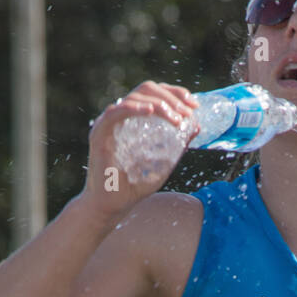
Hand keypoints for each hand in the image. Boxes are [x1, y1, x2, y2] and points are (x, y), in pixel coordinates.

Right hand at [82, 82, 198, 216]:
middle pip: (146, 89)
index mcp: (134, 119)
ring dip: (159, 104)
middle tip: (187, 112)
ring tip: (176, 119)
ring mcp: (109, 123)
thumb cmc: (133, 188)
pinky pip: (115, 112)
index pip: (155, 94)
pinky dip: (134, 108)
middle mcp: (121, 116)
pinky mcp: (99, 134)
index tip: (194, 105)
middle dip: (171, 97)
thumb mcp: (164, 163)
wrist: (111, 207)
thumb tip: (197, 126)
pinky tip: (150, 111)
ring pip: (134, 97)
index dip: (175, 94)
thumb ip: (177, 145)